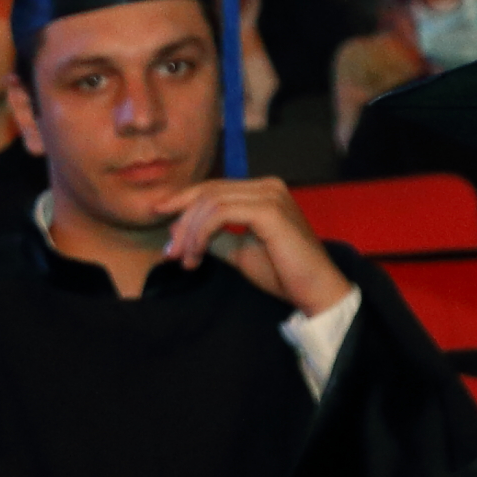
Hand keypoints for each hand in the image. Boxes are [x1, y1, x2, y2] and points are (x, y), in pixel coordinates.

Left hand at [162, 176, 355, 317]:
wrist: (315, 290)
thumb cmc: (284, 273)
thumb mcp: (241, 251)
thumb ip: (217, 238)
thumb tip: (186, 234)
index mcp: (262, 191)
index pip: (213, 188)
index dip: (183, 201)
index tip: (160, 219)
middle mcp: (267, 185)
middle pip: (208, 192)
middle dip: (181, 219)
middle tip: (168, 251)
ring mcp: (269, 195)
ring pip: (210, 202)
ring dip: (189, 232)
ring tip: (183, 259)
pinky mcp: (268, 210)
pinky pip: (219, 214)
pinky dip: (201, 234)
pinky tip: (196, 255)